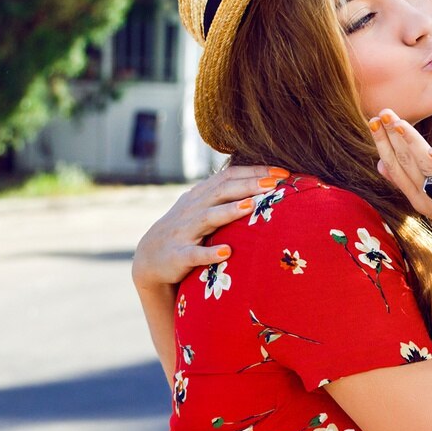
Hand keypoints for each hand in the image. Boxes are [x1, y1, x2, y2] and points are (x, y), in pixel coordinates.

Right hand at [132, 162, 285, 289]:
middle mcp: (193, 209)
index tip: (281, 173)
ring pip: (208, 218)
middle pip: (222, 192)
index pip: (229, 177)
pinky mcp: (179, 255)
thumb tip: (262, 181)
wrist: (149, 257)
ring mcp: (184, 231)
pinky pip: (195, 254)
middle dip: (248, 186)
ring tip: (252, 205)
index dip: (254, 173)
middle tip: (274, 184)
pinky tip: (227, 253)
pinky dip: (210, 253)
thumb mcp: (203, 208)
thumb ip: (225, 195)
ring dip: (230, 212)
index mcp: (201, 196)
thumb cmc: (186, 230)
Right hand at [370, 110, 431, 249]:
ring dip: (413, 144)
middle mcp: (431, 202)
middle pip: (407, 165)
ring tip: (400, 123)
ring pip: (428, 169)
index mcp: (419, 199)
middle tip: (381, 113)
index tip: (372, 120)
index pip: (394, 167)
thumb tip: (379, 164)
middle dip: (392, 138)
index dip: (383, 143)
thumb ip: (407, 183)